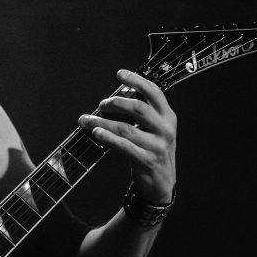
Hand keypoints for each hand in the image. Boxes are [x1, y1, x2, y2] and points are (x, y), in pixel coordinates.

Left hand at [79, 69, 176, 204]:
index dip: (136, 81)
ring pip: (126, 128)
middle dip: (116, 103)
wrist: (162, 183)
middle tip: (101, 104)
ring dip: (103, 122)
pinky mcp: (147, 160)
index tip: (119, 74)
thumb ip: (143, 113)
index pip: (154, 92)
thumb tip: (116, 98)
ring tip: (88, 120)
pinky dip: (108, 138)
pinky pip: (124, 146)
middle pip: (139, 108)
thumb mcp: (155, 129)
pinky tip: (96, 133)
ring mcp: (157, 145)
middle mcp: (165, 129)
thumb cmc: (153, 150)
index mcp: (168, 116)